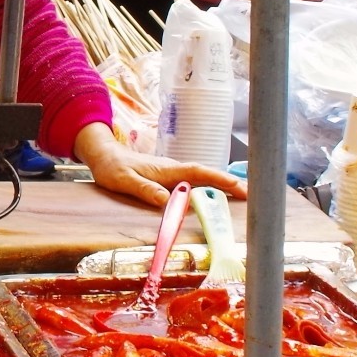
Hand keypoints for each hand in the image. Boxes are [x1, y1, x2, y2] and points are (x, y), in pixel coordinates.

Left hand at [72, 123, 246, 208]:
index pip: (198, 173)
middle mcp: (174, 170)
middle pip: (207, 176)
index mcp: (167, 169)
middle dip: (229, 184)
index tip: (238, 186)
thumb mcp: (125, 180)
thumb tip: (167, 201)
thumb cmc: (113, 168)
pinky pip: (193, 184)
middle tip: (252, 194)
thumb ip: (145, 189)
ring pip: (202, 180)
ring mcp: (172, 173)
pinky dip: (208, 189)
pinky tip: (216, 197)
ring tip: (243, 197)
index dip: (219, 179)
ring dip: (221, 187)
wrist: (104, 155)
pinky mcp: (168, 179)